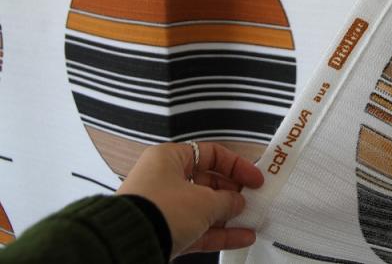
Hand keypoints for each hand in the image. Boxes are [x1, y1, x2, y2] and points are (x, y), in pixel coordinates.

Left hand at [116, 142, 263, 258]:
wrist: (131, 243)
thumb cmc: (157, 210)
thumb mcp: (204, 200)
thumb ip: (227, 200)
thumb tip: (238, 202)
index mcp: (168, 158)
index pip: (210, 154)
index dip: (236, 165)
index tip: (254, 177)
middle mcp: (163, 179)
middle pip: (208, 182)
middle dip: (232, 193)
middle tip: (252, 199)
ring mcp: (164, 207)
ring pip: (204, 208)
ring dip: (228, 215)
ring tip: (250, 219)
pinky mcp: (165, 230)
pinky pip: (198, 228)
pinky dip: (219, 233)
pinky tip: (241, 236)